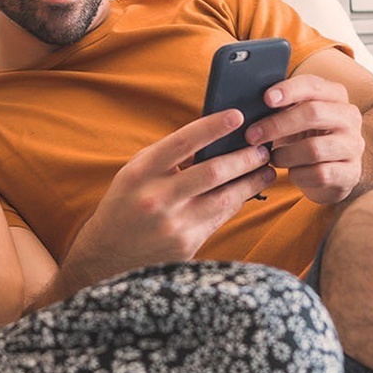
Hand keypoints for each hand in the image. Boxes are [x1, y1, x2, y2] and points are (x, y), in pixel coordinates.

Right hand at [60, 109, 275, 284]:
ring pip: (224, 197)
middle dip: (243, 158)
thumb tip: (214, 138)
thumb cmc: (125, 205)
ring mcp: (173, 224)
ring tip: (265, 169)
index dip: (212, 127)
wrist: (107, 256)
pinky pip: (220, 218)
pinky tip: (248, 191)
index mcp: (141, 172)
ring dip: (250, 182)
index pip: (182, 143)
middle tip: (262, 147)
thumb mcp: (136, 174)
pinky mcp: (186, 244)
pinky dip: (237, 202)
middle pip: (212, 172)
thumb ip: (169, 156)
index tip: (237, 115)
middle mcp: (157, 197)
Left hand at [243, 73, 363, 203]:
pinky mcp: (351, 172)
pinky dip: (298, 175)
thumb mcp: (296, 118)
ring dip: (285, 155)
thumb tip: (249, 103)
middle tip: (252, 135)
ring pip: (314, 148)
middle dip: (277, 124)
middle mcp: (349, 117)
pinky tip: (291, 173)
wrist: (333, 171)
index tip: (265, 99)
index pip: (313, 85)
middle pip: (313, 113)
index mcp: (335, 96)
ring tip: (273, 158)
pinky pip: (320, 174)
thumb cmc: (307, 138)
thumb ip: (281, 107)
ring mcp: (353, 146)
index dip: (289, 90)